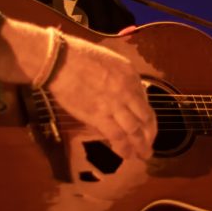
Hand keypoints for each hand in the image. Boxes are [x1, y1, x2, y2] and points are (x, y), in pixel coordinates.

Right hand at [47, 35, 155, 160]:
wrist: (62, 60)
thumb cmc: (78, 55)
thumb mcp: (108, 60)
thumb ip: (118, 77)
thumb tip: (120, 92)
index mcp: (131, 75)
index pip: (145, 101)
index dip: (147, 117)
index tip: (147, 125)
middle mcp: (128, 91)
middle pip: (145, 118)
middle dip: (149, 134)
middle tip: (149, 144)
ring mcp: (115, 105)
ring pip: (135, 130)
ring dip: (141, 145)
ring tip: (143, 155)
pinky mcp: (100, 116)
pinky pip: (118, 136)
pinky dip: (124, 148)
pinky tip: (127, 155)